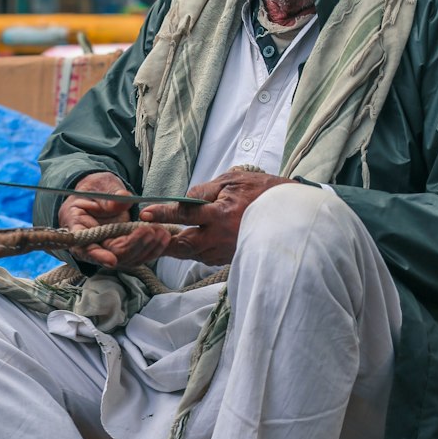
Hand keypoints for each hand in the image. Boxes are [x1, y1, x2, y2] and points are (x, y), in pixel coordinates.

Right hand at [58, 172, 173, 270]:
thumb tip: (124, 200)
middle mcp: (94, 245)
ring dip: (146, 248)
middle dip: (133, 246)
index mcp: (79, 230)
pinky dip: (152, 249)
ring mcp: (110, 249)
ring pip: (128, 259)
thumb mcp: (98, 187)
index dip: (98, 256)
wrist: (99, 193)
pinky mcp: (124, 248)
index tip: (111, 260)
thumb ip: (109, 195)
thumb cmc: (93, 190)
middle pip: (113, 255)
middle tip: (150, 231)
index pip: (85, 249)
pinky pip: (138, 255)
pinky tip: (164, 239)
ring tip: (161, 232)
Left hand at [139, 168, 293, 266]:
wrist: (292, 213)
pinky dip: (197, 250)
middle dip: (164, 242)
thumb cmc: (263, 192)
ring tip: (166, 238)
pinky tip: (194, 241)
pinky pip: (208, 257)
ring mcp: (227, 251)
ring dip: (179, 247)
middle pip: (183, 246)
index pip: (184, 215)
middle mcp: (221, 238)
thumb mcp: (233, 180)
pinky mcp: (232, 258)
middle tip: (149, 236)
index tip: (145, 214)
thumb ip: (205, 190)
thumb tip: (184, 200)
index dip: (163, 214)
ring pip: (194, 254)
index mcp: (220, 215)